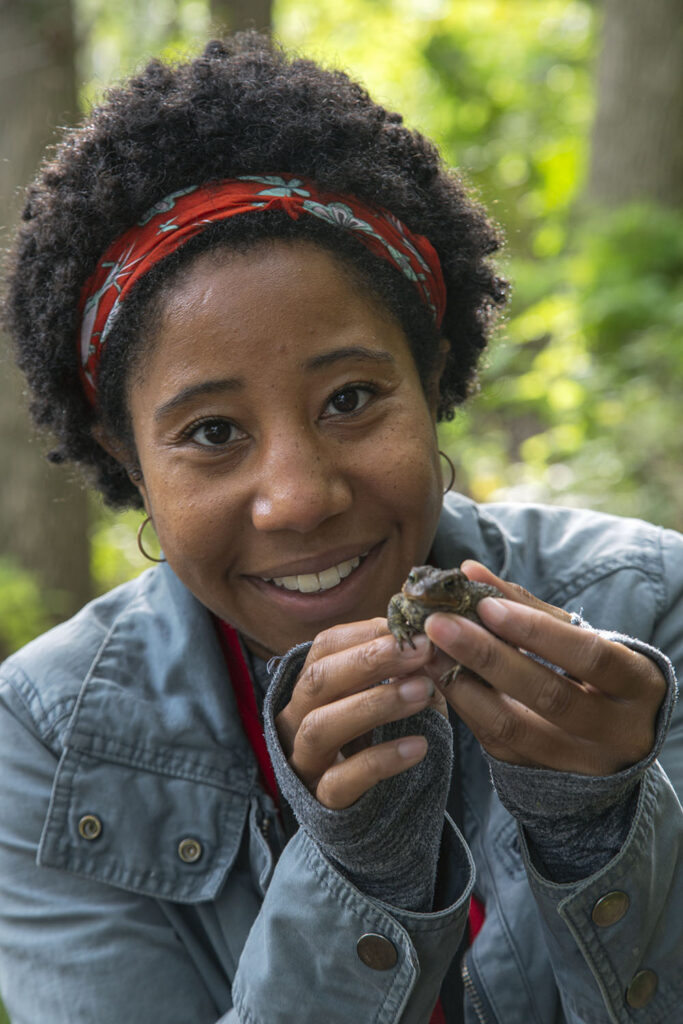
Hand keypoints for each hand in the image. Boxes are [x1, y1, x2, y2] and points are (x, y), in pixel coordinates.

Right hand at [275, 618, 446, 808]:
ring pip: (321, 726)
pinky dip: (382, 759)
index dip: (367, 633)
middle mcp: (296, 719)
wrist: (375, 815)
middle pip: (318, 679)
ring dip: (374, 703)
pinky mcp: (322, 801)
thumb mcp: (391, 699)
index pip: (324, 647)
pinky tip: (418, 747)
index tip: (411, 628)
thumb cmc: (381, 740)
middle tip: (422, 650)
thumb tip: (432, 640)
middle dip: (370, 660)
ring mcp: (304, 761)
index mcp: (311, 686)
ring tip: (424, 692)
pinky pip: (343, 779)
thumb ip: (406, 672)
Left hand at [424, 561, 666, 775]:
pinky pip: (495, 742)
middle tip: (440, 624)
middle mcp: (617, 732)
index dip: (537, 631)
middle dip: (488, 657)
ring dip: (463, 684)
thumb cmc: (597, 672)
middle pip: (548, 695)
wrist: (617, 737)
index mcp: (637, 685)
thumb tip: (470, 572)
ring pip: (514, 728)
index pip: (589, 656)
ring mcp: (580, 762)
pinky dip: (463, 706)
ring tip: (428, 649)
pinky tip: (437, 676)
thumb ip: (527, 605)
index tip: (486, 605)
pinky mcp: (542, 776)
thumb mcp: (580, 637)